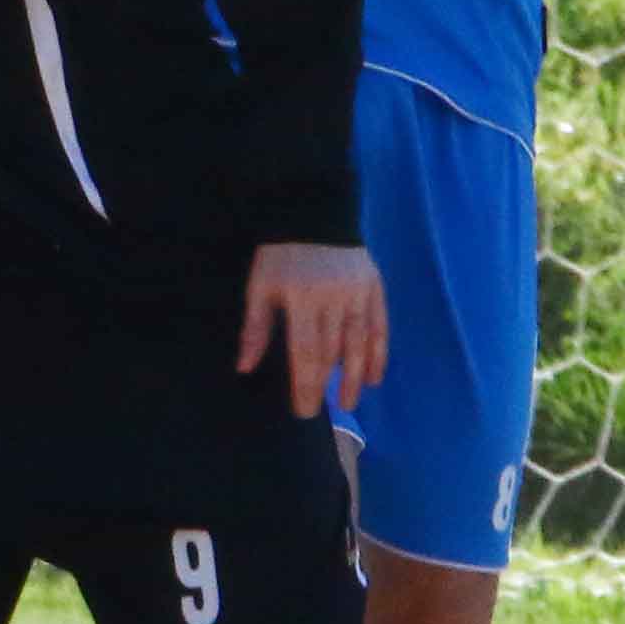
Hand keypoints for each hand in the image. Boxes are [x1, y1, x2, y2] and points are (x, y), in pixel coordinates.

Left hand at [238, 240, 386, 418]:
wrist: (314, 212)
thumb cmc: (280, 255)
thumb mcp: (260, 287)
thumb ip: (256, 329)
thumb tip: (244, 368)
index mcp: (301, 299)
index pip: (305, 352)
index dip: (305, 385)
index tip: (302, 411)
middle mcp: (333, 298)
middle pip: (332, 352)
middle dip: (325, 385)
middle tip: (320, 411)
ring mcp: (358, 293)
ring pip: (359, 342)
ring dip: (356, 376)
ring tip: (350, 402)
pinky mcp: (375, 287)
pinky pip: (380, 326)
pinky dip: (378, 353)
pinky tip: (374, 377)